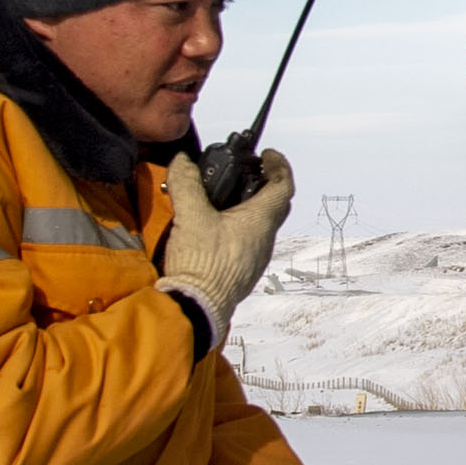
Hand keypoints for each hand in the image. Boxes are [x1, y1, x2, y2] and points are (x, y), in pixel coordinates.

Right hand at [162, 146, 290, 333]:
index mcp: (260, 222)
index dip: (279, 165)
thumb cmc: (201, 262)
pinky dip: (238, 228)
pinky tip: (215, 228)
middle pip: (274, 206)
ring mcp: (255, 259)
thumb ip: (187, 184)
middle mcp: (264, 240)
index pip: (283, 186)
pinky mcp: (241, 273)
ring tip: (224, 198)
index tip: (267, 155)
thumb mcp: (190, 215)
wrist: (195, 309)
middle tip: (246, 173)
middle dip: (264, 185)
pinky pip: (247, 243)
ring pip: (260, 226)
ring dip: (249, 209)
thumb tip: (183, 161)